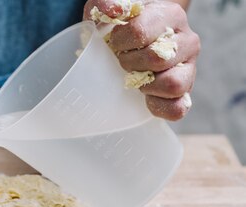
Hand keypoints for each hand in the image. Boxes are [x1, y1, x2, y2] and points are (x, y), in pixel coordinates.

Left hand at [84, 0, 199, 119]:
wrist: (132, 44)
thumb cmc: (120, 27)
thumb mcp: (109, 10)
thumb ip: (108, 4)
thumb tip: (113, 11)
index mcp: (169, 15)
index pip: (140, 32)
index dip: (119, 41)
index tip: (113, 42)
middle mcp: (186, 40)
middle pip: (157, 59)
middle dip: (129, 64)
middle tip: (122, 61)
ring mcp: (188, 68)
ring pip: (173, 84)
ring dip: (146, 85)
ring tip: (135, 77)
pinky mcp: (185, 92)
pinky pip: (178, 108)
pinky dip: (158, 107)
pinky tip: (144, 97)